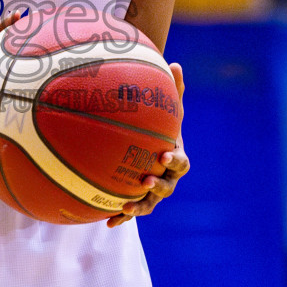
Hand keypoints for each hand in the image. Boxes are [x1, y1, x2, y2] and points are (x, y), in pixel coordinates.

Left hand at [108, 62, 189, 226]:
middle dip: (158, 185)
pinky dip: (121, 218)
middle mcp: (167, 178)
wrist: (152, 145)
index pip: (180, 161)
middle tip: (146, 180)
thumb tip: (175, 63)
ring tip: (126, 207)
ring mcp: (153, 192)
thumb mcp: (167, 109)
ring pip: (150, 203)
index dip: (175, 159)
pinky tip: (106, 223)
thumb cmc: (159, 125)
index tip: (165, 153)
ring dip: (139, 207)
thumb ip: (172, 90)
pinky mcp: (138, 200)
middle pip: (168, 186)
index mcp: (175, 157)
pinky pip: (130, 212)